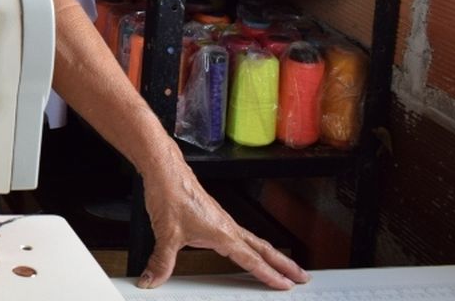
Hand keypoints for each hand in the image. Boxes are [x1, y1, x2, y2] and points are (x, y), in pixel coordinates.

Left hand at [138, 167, 309, 290]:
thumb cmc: (170, 194)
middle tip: (302, 275)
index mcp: (223, 233)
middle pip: (263, 249)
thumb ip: (161, 262)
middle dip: (284, 263)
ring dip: (270, 254)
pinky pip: (239, 234)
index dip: (270, 275)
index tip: (286, 285)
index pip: (252, 260)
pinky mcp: (213, 215)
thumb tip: (153, 280)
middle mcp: (227, 226)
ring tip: (280, 265)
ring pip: (253, 240)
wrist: (164, 170)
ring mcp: (222, 220)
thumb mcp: (165, 235)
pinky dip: (250, 244)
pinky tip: (243, 248)